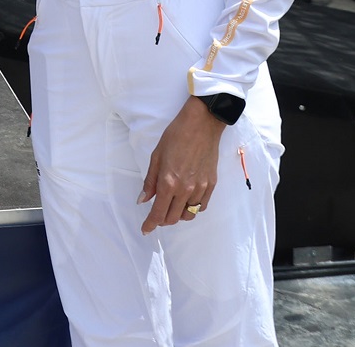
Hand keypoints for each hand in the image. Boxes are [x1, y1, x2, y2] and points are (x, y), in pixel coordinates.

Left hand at [138, 97, 226, 233]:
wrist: (201, 125)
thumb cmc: (175, 137)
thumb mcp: (156, 157)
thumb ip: (150, 181)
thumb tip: (142, 200)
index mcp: (168, 182)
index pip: (158, 212)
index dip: (150, 224)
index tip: (145, 229)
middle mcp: (185, 189)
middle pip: (173, 218)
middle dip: (162, 220)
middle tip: (156, 215)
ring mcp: (200, 188)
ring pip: (188, 215)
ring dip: (177, 215)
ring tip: (171, 206)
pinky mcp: (211, 185)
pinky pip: (201, 206)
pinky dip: (192, 208)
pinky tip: (186, 201)